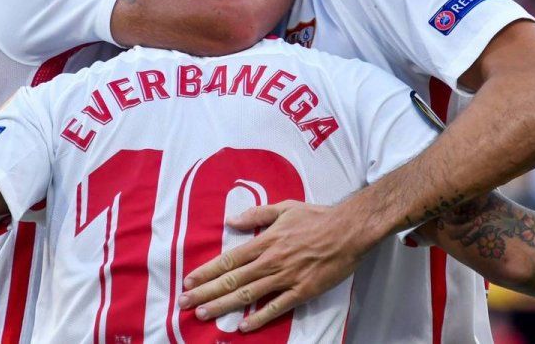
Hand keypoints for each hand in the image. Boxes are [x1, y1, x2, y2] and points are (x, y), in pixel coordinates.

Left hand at [178, 200, 366, 331]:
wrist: (349, 230)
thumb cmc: (317, 217)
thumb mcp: (284, 207)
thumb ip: (257, 215)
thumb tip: (231, 221)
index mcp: (265, 241)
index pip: (229, 259)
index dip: (207, 271)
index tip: (189, 280)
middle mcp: (271, 261)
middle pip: (232, 279)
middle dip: (206, 292)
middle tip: (185, 303)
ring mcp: (286, 278)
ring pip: (248, 295)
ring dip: (224, 305)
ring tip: (204, 314)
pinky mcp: (302, 291)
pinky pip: (277, 308)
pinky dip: (259, 318)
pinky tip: (243, 326)